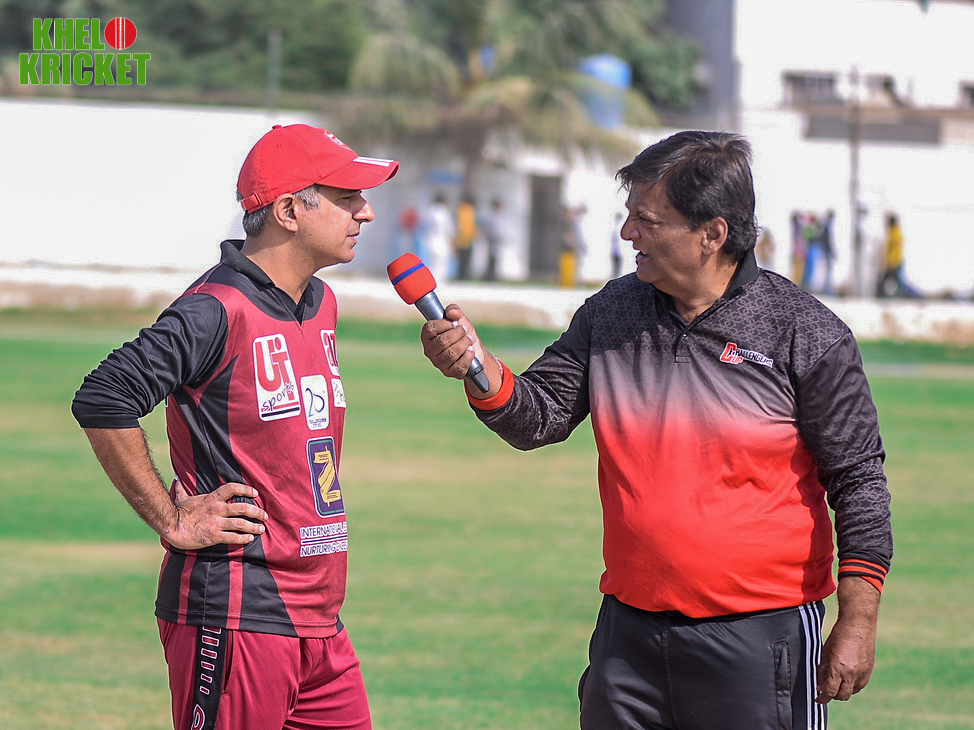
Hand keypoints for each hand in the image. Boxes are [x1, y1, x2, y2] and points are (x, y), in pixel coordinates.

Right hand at [165, 479, 267, 549]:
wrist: (171, 526)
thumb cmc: (177, 512)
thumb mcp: (182, 498)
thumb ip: (182, 489)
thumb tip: (176, 479)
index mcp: (212, 499)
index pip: (232, 488)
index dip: (246, 489)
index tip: (255, 493)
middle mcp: (217, 509)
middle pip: (243, 508)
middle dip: (256, 512)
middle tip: (265, 516)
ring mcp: (216, 523)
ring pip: (241, 523)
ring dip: (253, 526)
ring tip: (261, 529)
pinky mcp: (214, 536)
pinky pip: (232, 537)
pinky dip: (243, 538)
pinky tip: (249, 539)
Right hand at [421, 304, 484, 380]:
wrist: (474, 350)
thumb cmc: (463, 334)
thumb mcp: (460, 319)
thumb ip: (454, 311)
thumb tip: (452, 312)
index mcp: (427, 336)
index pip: (430, 328)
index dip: (444, 324)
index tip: (454, 323)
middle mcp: (429, 351)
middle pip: (442, 341)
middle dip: (458, 334)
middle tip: (464, 331)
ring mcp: (438, 363)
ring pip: (451, 353)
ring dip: (464, 344)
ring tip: (468, 340)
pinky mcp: (449, 372)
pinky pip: (459, 365)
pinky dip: (468, 356)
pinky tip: (470, 350)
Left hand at [816, 579, 879, 702]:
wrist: (858, 624)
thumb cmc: (838, 635)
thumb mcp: (825, 652)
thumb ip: (823, 670)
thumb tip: (820, 685)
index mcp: (837, 668)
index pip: (829, 691)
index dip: (822, 698)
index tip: (818, 699)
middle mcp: (850, 673)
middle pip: (841, 695)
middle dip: (832, 696)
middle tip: (826, 691)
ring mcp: (862, 673)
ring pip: (851, 692)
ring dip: (843, 691)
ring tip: (836, 684)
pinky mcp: (869, 670)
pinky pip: (860, 685)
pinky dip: (853, 686)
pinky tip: (847, 679)